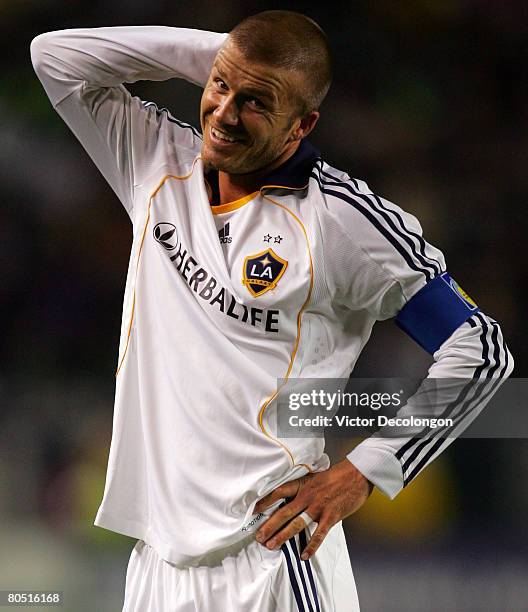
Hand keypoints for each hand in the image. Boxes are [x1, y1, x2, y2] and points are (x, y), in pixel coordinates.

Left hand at [254, 459, 372, 559]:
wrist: (356, 475)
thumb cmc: (336, 476)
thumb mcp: (314, 478)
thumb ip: (303, 489)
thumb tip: (290, 498)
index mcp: (303, 485)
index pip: (278, 492)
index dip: (265, 501)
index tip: (253, 511)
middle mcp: (307, 496)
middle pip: (284, 512)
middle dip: (270, 525)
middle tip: (258, 536)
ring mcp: (319, 507)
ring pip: (297, 524)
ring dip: (283, 536)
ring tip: (271, 545)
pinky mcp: (331, 516)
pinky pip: (319, 534)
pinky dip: (311, 546)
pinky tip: (304, 555)